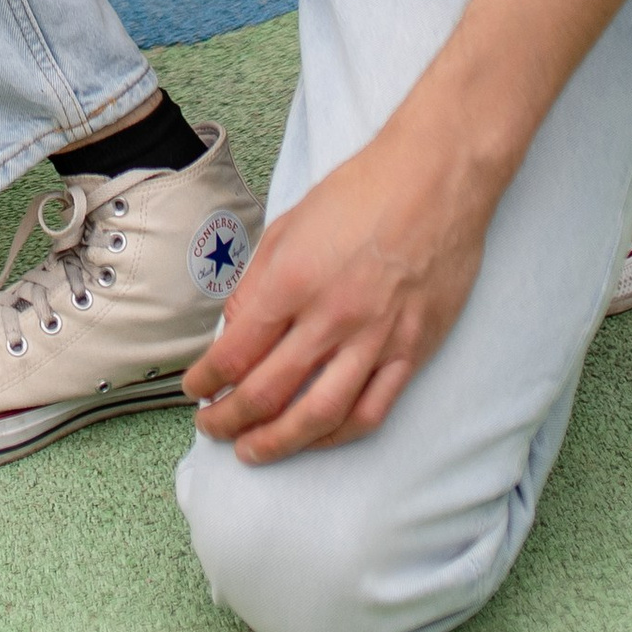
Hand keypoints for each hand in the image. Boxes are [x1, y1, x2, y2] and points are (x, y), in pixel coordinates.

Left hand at [180, 113, 494, 460]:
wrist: (436, 180)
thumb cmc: (361, 191)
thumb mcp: (289, 223)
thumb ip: (258, 281)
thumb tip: (235, 329)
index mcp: (293, 280)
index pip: (235, 351)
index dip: (206, 379)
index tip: (195, 388)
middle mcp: (332, 316)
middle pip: (268, 392)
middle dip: (230, 419)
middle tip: (212, 427)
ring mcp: (376, 339)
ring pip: (319, 415)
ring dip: (278, 442)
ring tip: (253, 451)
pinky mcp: (412, 350)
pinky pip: (372, 410)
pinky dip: (337, 434)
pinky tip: (315, 438)